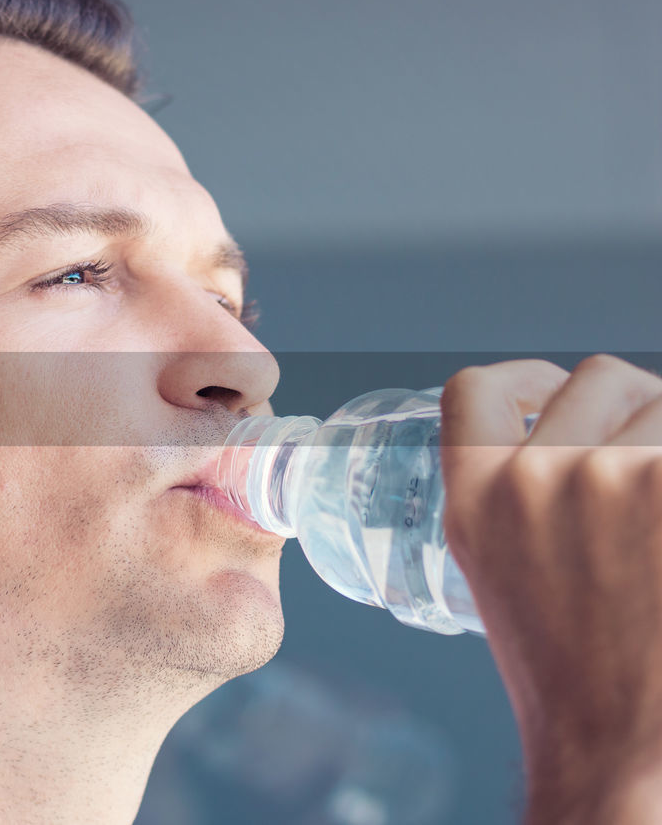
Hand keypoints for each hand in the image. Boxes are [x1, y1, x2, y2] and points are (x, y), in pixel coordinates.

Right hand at [439, 355, 661, 823]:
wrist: (620, 740)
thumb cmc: (572, 673)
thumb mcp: (499, 573)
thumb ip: (514, 500)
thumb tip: (565, 447)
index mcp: (475, 499)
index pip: (475, 389)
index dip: (524, 378)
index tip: (550, 393)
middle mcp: (534, 476)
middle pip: (598, 379)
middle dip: (635, 409)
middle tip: (652, 467)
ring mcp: (611, 477)